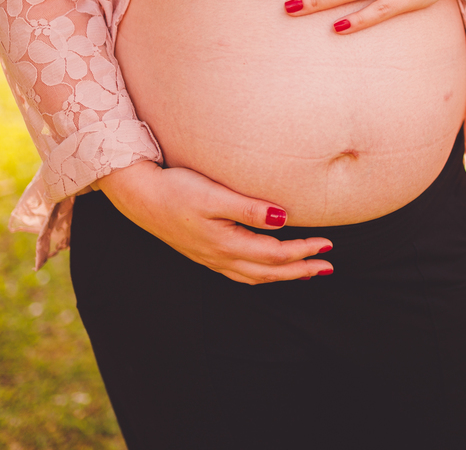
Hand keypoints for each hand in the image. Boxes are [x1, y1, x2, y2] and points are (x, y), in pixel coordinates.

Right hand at [96, 161, 333, 284]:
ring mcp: (210, 258)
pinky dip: (260, 274)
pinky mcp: (203, 253)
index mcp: (226, 244)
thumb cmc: (176, 189)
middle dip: (300, 269)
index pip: (275, 254)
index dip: (303, 251)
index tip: (328, 245)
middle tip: (327, 266)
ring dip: (282, 275)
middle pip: (269, 271)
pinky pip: (239, 273)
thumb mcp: (215, 196)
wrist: (138, 195)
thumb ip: (250, 209)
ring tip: (306, 272)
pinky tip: (265, 268)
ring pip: (254, 275)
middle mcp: (219, 257)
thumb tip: (284, 218)